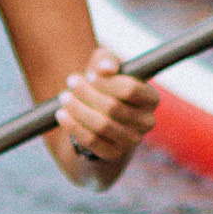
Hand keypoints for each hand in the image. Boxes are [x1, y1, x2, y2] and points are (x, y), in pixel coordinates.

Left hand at [56, 46, 156, 182]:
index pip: (130, 89)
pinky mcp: (113, 154)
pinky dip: (74, 127)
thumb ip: (106, 60)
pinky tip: (62, 115)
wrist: (96, 117)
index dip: (106, 82)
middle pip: (112, 107)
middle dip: (87, 93)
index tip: (89, 75)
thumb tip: (106, 69)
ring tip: (63, 97)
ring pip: (101, 125)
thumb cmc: (103, 86)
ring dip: (78, 109)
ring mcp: (131, 141)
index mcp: (150, 98)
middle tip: (71, 82)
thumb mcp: (105, 66)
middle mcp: (146, 122)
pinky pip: (91, 141)